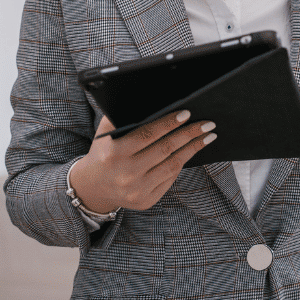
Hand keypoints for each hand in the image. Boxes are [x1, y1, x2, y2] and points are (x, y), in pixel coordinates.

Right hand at [68, 111, 215, 213]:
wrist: (92, 188)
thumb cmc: (104, 152)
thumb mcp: (105, 134)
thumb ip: (120, 116)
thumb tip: (149, 99)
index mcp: (114, 154)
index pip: (147, 134)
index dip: (169, 123)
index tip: (187, 113)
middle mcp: (126, 174)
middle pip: (165, 149)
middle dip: (190, 134)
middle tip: (207, 123)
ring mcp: (137, 190)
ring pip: (173, 165)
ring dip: (193, 148)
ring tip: (208, 136)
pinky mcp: (146, 201)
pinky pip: (170, 179)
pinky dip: (182, 162)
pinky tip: (192, 151)